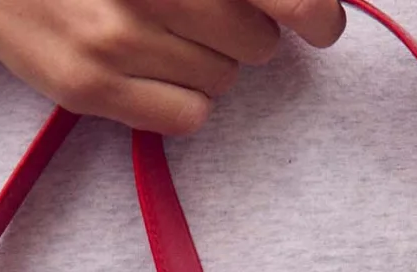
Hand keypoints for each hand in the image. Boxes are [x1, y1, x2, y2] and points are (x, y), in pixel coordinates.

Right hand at [0, 0, 345, 134]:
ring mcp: (117, 34)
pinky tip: (148, 76)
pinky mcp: (94, 85)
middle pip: (255, 42)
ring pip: (221, 82)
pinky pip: (187, 116)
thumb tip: (305, 9)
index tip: (322, 26)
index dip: (311, 11)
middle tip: (204, 25)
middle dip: (244, 39)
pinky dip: (180, 104)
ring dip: (206, 70)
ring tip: (161, 42)